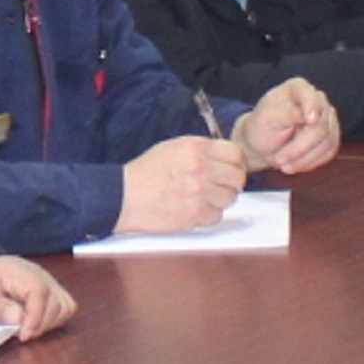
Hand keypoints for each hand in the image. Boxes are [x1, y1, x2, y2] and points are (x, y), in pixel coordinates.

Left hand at [0, 250, 76, 338]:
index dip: (36, 317)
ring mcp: (41, 278)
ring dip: (50, 322)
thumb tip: (20, 318)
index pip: (39, 291)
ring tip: (27, 330)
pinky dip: (53, 318)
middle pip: (56, 300)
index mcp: (13, 271)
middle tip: (21, 335)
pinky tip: (33, 324)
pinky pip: (62, 304)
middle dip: (42, 324)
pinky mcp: (44, 288)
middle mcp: (33, 271)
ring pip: (64, 304)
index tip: (23, 336)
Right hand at [118, 132, 251, 233]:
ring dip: (219, 199)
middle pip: (237, 177)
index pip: (235, 153)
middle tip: (219, 184)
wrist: (125, 197)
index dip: (236, 162)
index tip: (232, 167)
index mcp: (195, 149)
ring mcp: (199, 193)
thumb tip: (225, 156)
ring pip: (230, 198)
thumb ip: (201, 149)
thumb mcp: (173, 147)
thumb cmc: (146, 173)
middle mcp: (200, 169)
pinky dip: (209, 214)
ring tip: (203, 196)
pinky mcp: (195, 215)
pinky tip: (194, 207)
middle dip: (230, 181)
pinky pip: (217, 216)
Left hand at [232, 79, 340, 175]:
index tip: (310, 121)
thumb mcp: (266, 118)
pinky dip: (310, 163)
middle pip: (321, 127)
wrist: (261, 144)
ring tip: (284, 166)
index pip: (312, 98)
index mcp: (300, 88)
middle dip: (299, 148)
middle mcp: (318, 101)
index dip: (313, 108)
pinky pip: (328, 153)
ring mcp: (327, 120)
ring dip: (304, 159)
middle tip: (279, 160)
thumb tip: (311, 116)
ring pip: (327, 143)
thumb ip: (288, 113)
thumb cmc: (261, 127)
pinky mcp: (330, 138)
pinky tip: (295, 165)